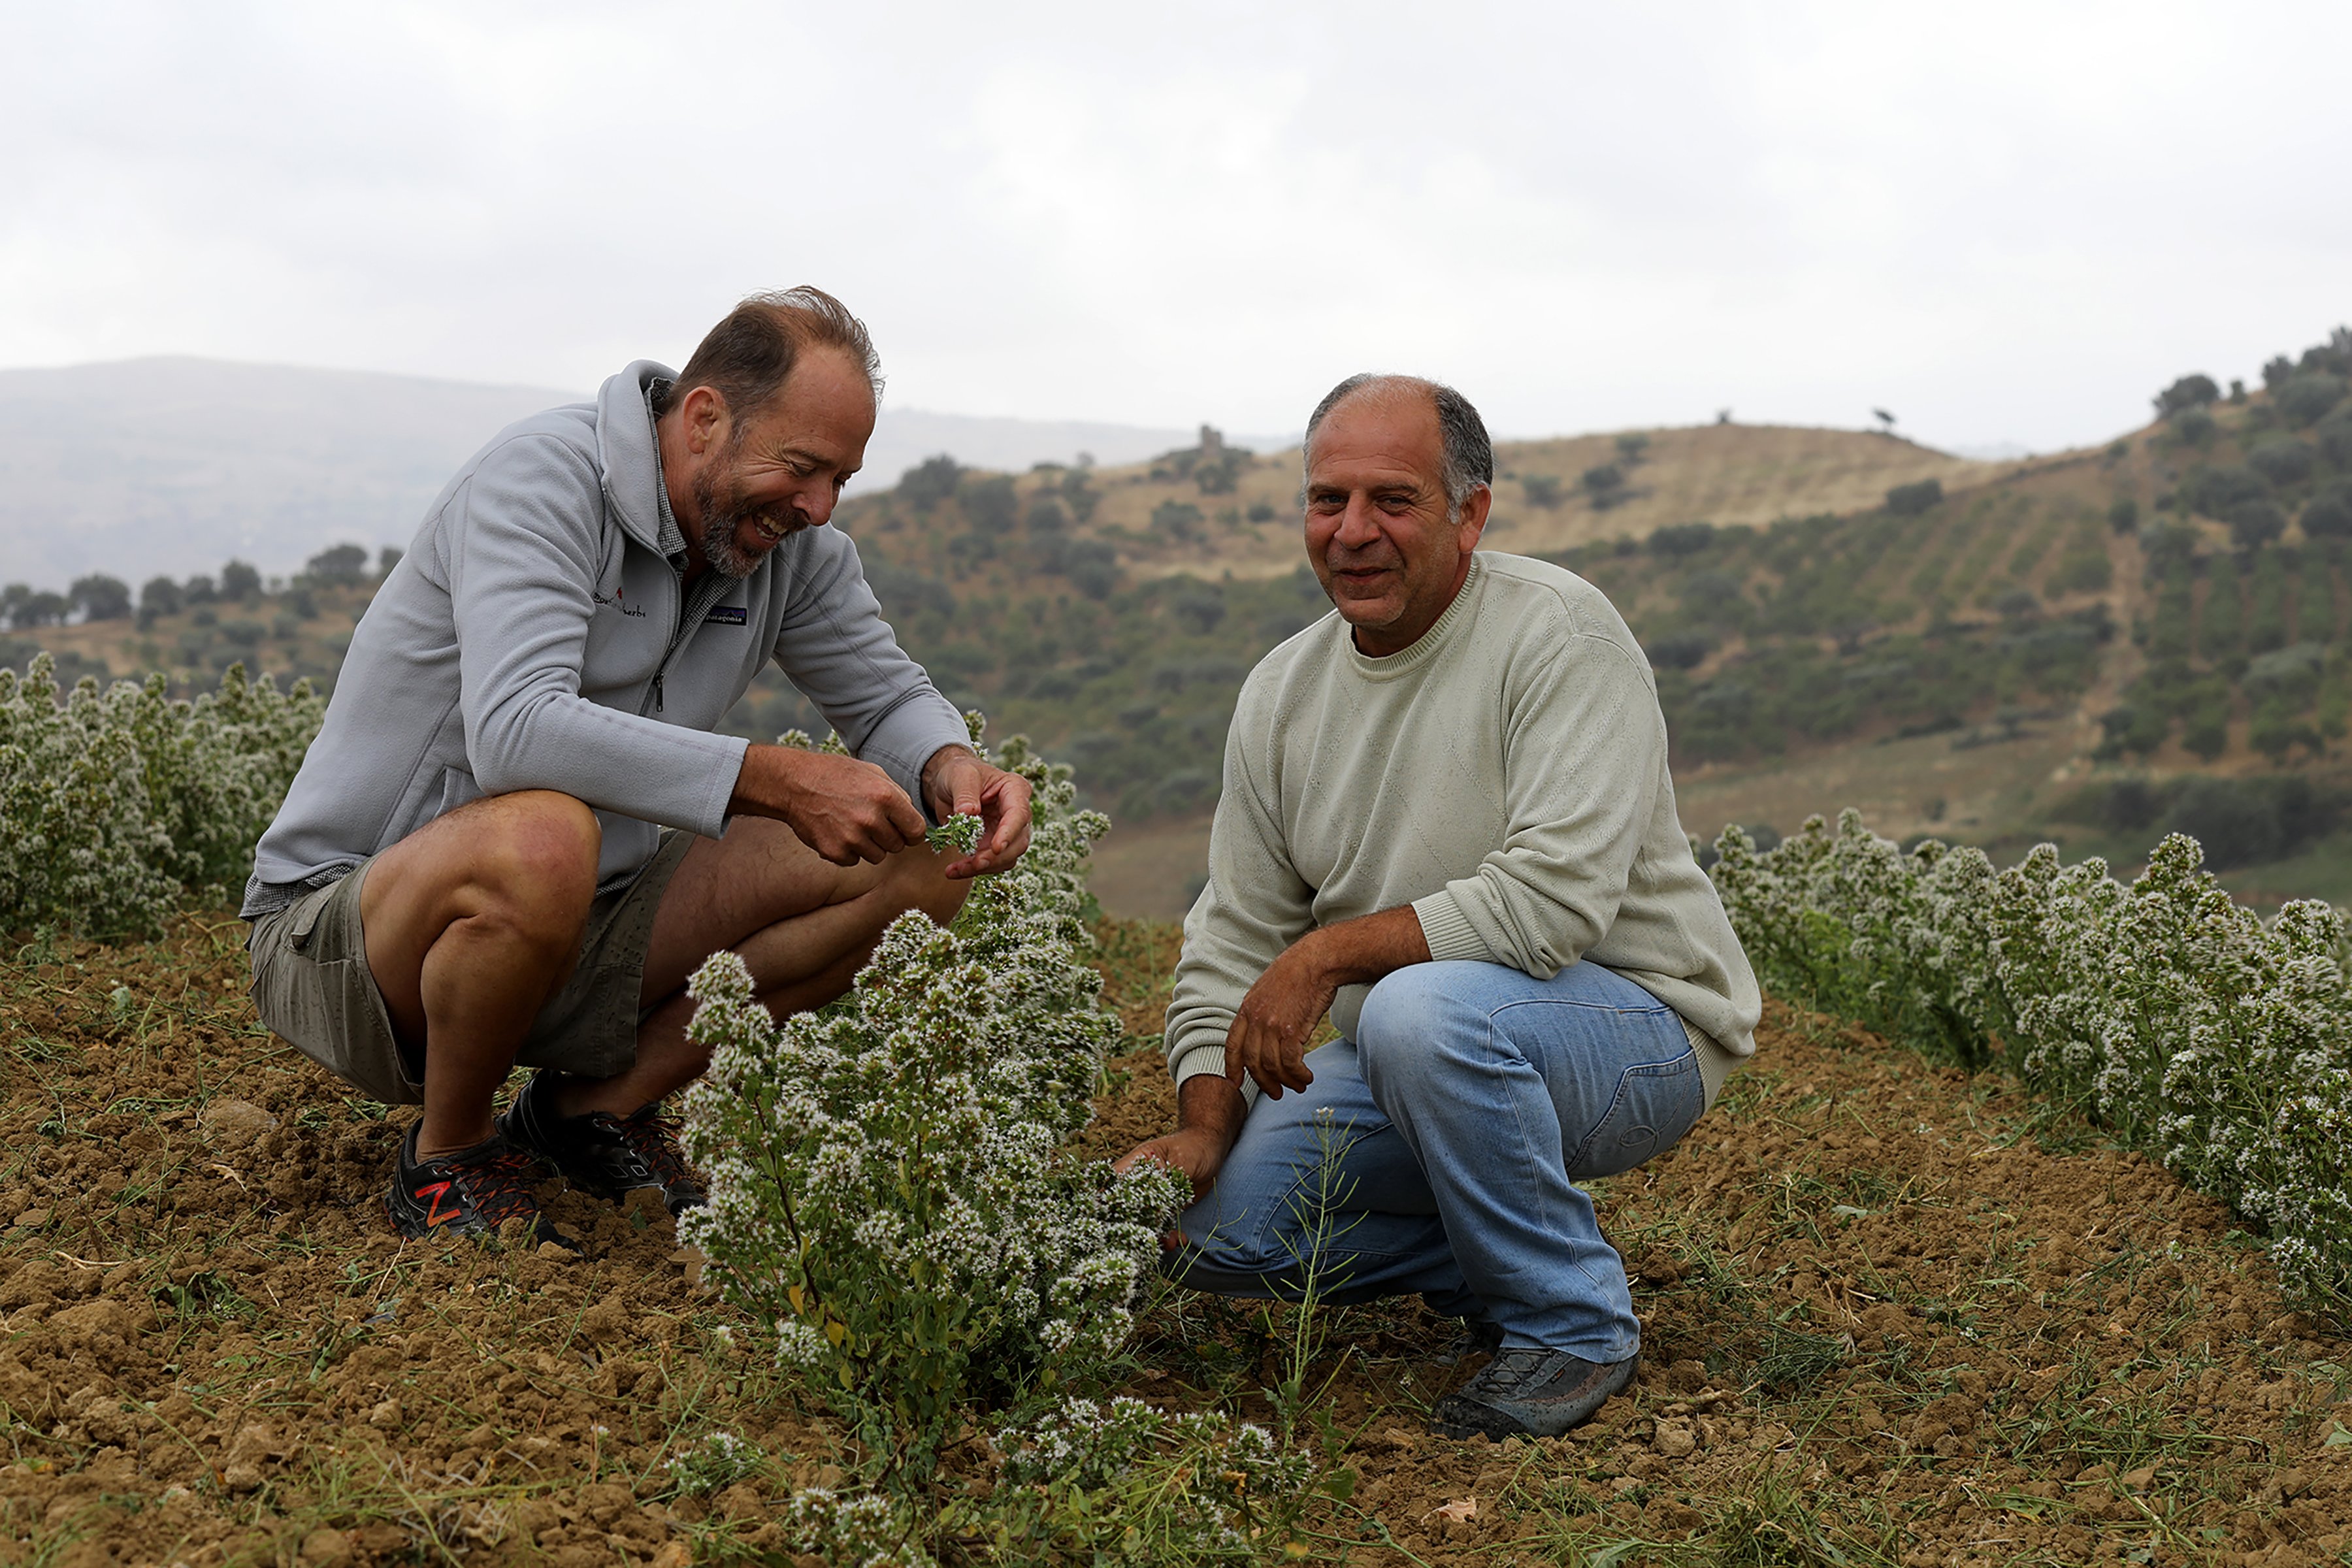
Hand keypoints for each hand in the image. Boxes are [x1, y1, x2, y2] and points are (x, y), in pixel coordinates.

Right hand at [730, 745, 927, 866]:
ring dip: (869, 845)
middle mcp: (870, 820)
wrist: (795, 784)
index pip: (916, 831)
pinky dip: (849, 851)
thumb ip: (897, 796)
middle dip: (889, 837)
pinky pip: (854, 861)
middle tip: (872, 822)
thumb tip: (913, 819)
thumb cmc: (836, 775)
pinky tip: (838, 831)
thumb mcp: (873, 773)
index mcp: (885, 797)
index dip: (912, 832)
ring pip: (877, 856)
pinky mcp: (834, 852)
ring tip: (852, 825)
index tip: (905, 830)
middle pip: (897, 846)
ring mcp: (851, 838)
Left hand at [921, 746, 1033, 878]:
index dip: (1009, 833)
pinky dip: (973, 870)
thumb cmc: (959, 772)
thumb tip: (969, 813)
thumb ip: (965, 793)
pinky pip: (991, 863)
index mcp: (1015, 789)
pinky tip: (954, 870)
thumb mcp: (960, 775)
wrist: (949, 784)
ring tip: (955, 870)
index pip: (1019, 814)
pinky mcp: (994, 845)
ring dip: (982, 867)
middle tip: (973, 864)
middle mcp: (1018, 813)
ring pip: (1006, 858)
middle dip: (995, 857)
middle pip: (1018, 842)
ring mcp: (1008, 831)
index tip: (995, 848)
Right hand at [1113, 1076, 1246, 1247]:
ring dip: (1154, 1236)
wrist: (1211, 1147)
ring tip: (1169, 1242)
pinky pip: (1162, 1226)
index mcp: (1133, 1165)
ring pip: (1145, 1222)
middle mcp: (1138, 1183)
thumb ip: (1165, 1178)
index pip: (1111, 1185)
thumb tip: (1150, 1197)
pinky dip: (1169, 1236)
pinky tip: (1180, 1239)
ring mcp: (1152, 1197)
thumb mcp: (1179, 1160)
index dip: (1104, 1204)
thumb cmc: (1192, 1147)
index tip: (1106, 1224)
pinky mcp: (1166, 1207)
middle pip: (1125, 1210)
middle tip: (1145, 1241)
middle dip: (1132, 1229)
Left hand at [1223, 934, 1339, 1100]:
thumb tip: (1262, 1033)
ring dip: (1286, 1081)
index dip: (1232, 1067)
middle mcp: (1256, 1019)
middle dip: (1264, 1083)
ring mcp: (1272, 1025)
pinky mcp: (1292, 1030)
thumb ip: (1260, 1012)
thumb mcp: (1267, 990)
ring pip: (1272, 1066)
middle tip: (1276, 1093)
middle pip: (1252, 1062)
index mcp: (1246, 1009)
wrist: (1316, 961)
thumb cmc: (1297, 974)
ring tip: (1299, 1086)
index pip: (1232, 1044)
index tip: (1235, 1083)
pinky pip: (1291, 1062)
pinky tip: (1307, 1077)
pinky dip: (1298, 1075)